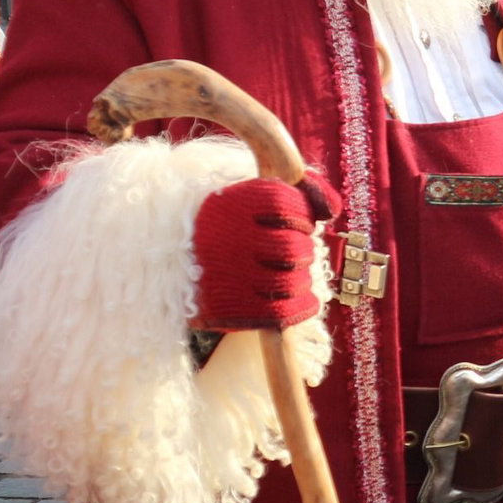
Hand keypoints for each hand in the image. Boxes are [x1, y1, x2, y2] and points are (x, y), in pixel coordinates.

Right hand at [191, 174, 342, 332]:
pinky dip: (303, 304)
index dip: (301, 215)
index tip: (293, 221)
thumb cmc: (228, 230)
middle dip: (303, 249)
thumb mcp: (250, 198)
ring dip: (302, 279)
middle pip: (295, 248)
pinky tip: (298, 297)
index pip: (287, 204)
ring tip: (288, 273)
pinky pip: (287, 312)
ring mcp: (229, 278)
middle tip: (290, 251)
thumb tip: (331, 208)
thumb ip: (298, 190)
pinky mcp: (232, 311)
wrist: (172, 269)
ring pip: (294, 281)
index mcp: (228, 205)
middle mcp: (226, 240)